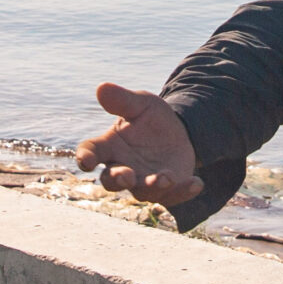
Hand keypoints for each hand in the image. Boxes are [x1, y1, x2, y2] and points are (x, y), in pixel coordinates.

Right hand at [73, 82, 204, 205]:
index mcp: (109, 146)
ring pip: (142, 192)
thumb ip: (122, 100)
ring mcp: (144, 181)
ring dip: (152, 186)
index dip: (85, 158)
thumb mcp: (140, 104)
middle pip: (111, 181)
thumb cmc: (150, 117)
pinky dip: (184, 192)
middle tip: (127, 175)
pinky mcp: (167, 190)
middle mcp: (122, 168)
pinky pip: (174, 196)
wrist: (178, 131)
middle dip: (118, 179)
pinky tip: (197, 183)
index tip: (86, 161)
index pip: (90, 152)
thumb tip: (102, 87)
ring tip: (165, 178)